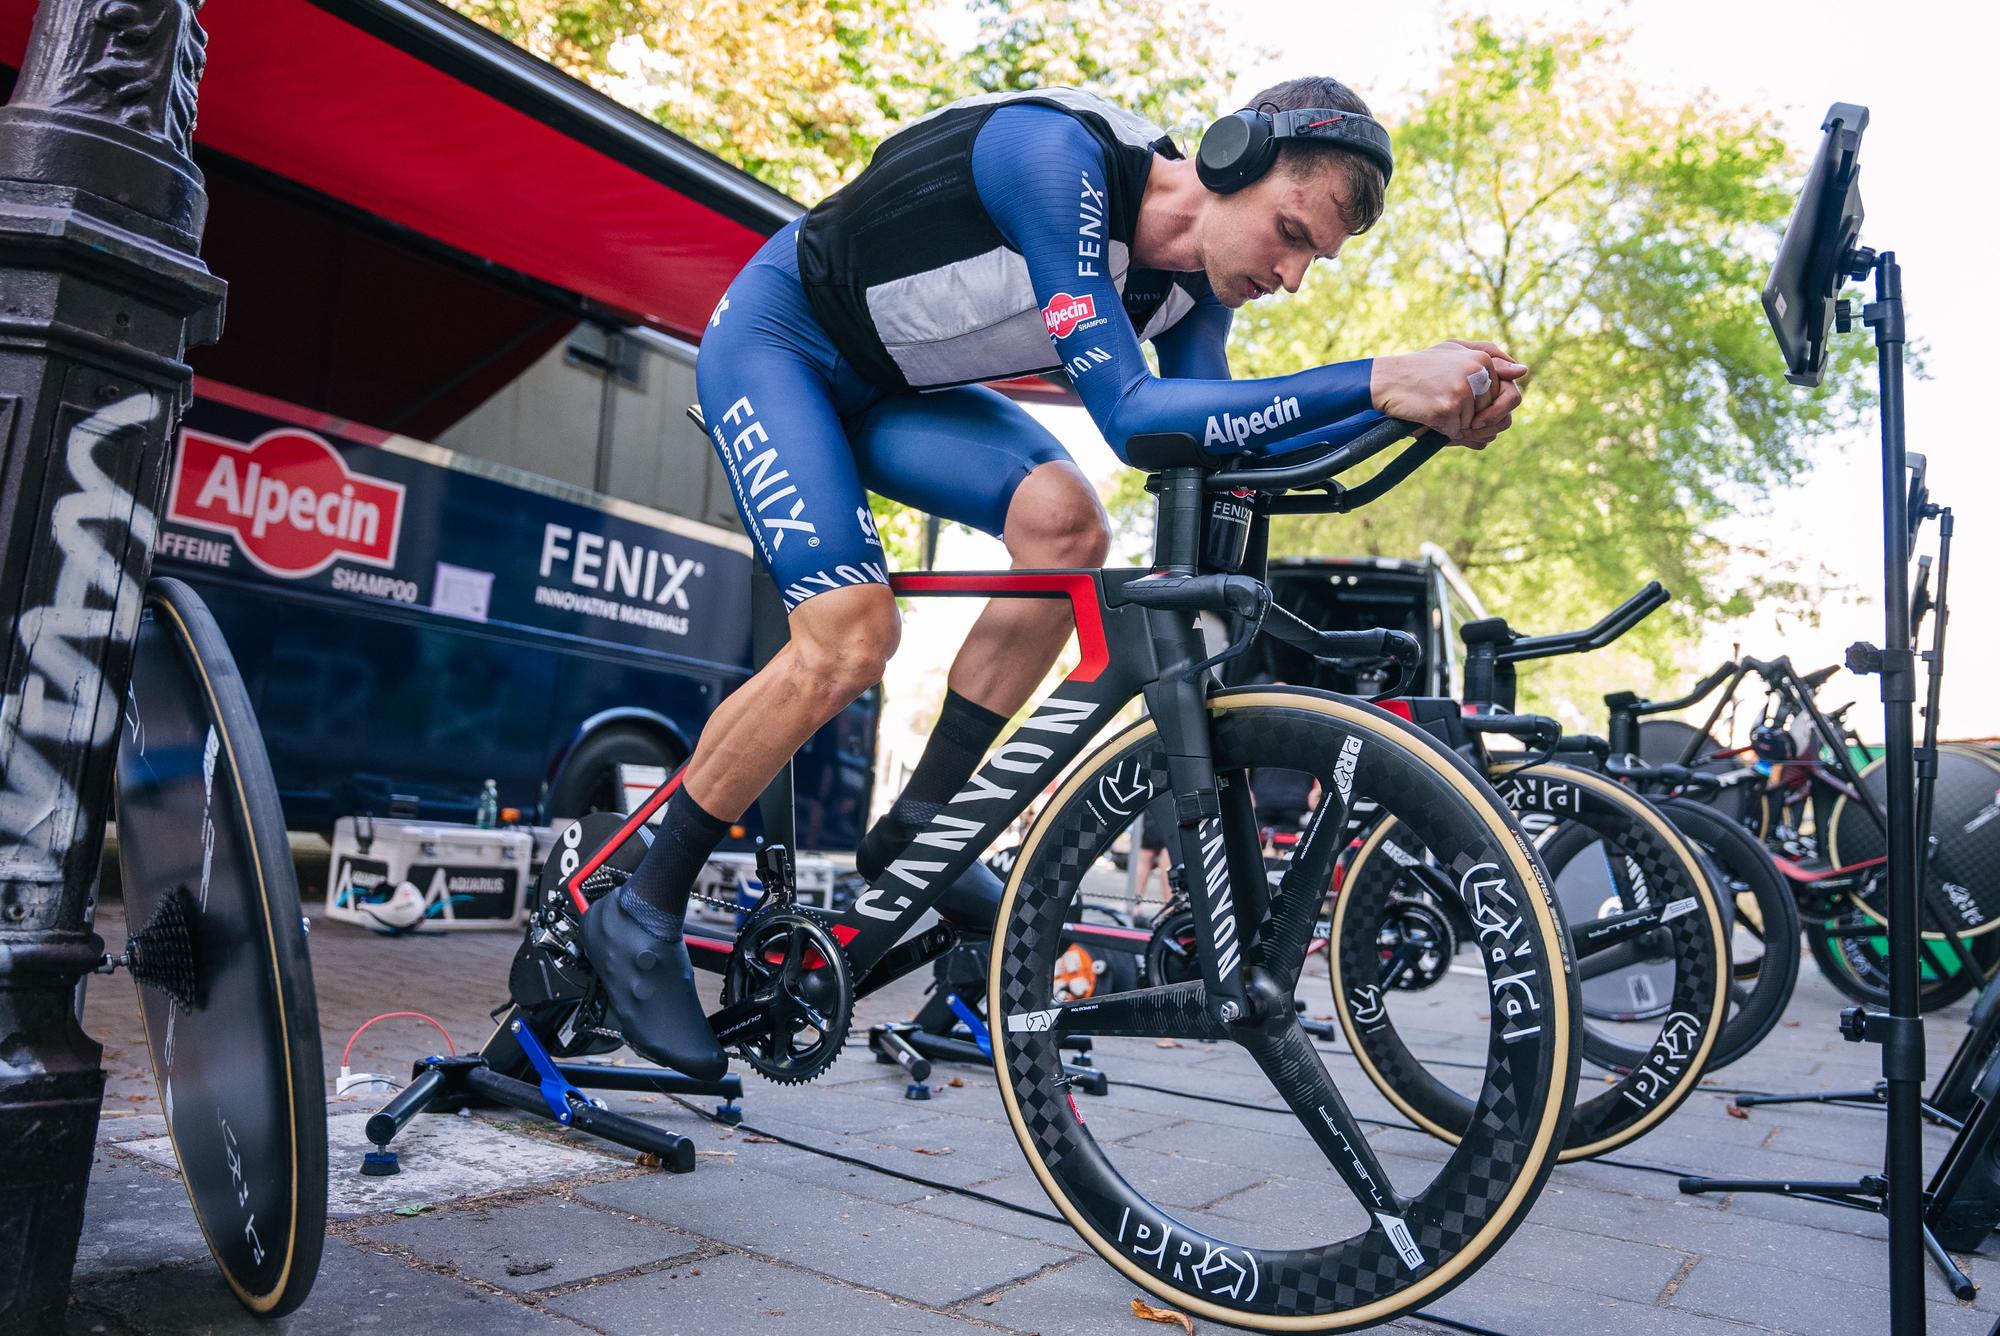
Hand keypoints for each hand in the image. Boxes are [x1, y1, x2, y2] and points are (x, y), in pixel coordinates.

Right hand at [1370, 340, 1527, 447]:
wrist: (1386, 380)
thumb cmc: (1420, 367)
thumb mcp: (1455, 352)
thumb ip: (1491, 357)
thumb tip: (1523, 371)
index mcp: (1483, 359)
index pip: (1509, 396)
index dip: (1492, 409)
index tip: (1473, 407)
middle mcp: (1477, 373)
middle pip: (1493, 415)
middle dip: (1475, 421)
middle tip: (1451, 413)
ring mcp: (1462, 392)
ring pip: (1475, 427)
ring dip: (1457, 428)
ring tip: (1435, 413)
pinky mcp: (1447, 409)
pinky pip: (1455, 433)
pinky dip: (1441, 432)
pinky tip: (1426, 419)